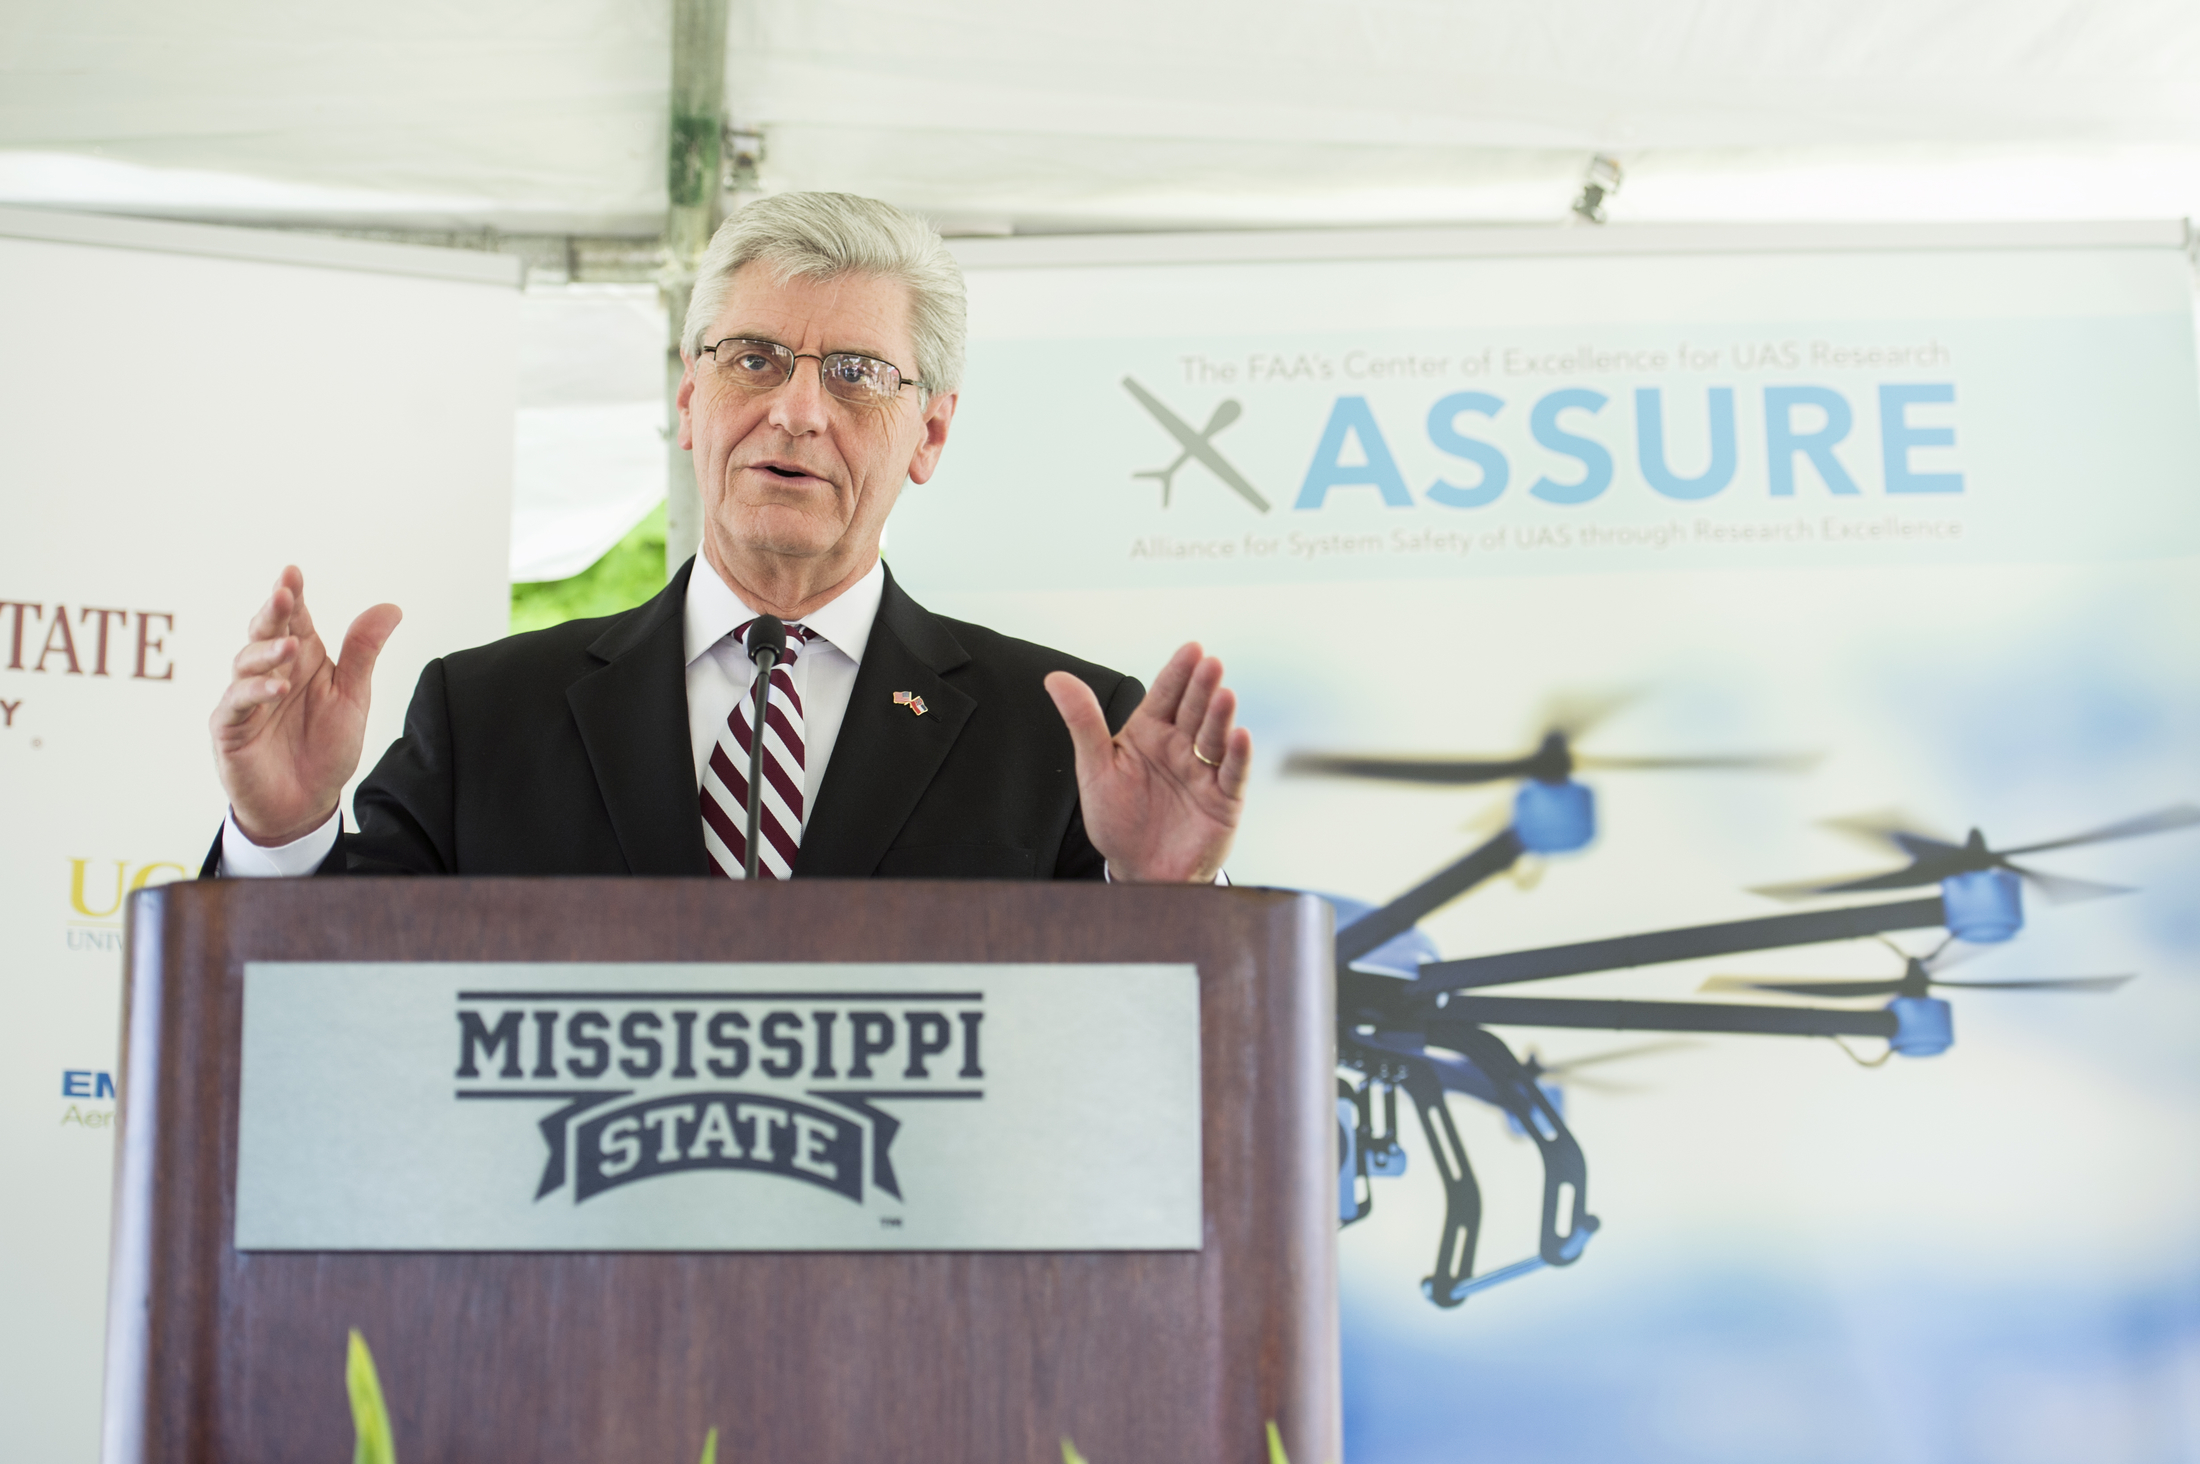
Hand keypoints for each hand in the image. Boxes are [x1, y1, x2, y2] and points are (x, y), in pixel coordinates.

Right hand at [210, 566, 401, 845]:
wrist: (306, 803)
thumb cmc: (326, 747)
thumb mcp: (352, 697)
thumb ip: (363, 652)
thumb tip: (391, 607)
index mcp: (301, 659)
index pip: (293, 620)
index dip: (291, 595)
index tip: (293, 572)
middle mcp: (270, 671)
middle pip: (265, 633)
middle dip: (272, 612)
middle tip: (282, 592)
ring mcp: (246, 698)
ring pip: (246, 664)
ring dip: (268, 653)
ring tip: (292, 648)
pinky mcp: (230, 728)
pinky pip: (237, 703)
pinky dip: (255, 693)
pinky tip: (279, 688)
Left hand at [1044, 643, 1251, 882]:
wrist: (1137, 870)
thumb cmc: (1118, 819)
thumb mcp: (1095, 769)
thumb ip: (1082, 722)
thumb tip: (1057, 679)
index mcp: (1149, 732)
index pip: (1165, 695)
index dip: (1178, 673)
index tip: (1191, 649)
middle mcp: (1180, 746)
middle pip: (1194, 710)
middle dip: (1203, 687)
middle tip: (1210, 663)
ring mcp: (1204, 771)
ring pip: (1215, 737)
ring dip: (1221, 716)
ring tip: (1224, 694)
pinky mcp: (1223, 799)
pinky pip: (1233, 774)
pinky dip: (1238, 756)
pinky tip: (1241, 735)